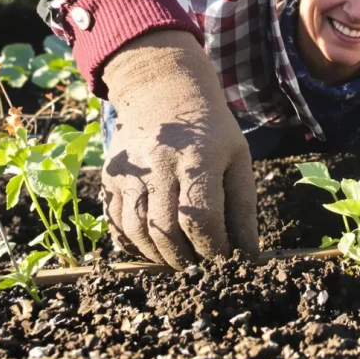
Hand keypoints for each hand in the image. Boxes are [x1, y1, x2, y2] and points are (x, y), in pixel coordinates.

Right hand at [100, 30, 258, 268]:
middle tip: (202, 269)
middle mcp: (158, 165)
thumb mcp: (238, 159)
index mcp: (197, 159)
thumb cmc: (210, 131)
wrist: (162, 90)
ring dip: (159, 257)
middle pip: (165, 231)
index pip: (201, 219)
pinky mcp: (110, 178)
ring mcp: (129, 171)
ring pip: (137, 231)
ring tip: (180, 261)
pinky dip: (133, 245)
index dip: (213, 249)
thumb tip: (249, 255)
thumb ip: (243, 208)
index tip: (225, 260)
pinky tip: (154, 249)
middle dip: (186, 260)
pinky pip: (116, 224)